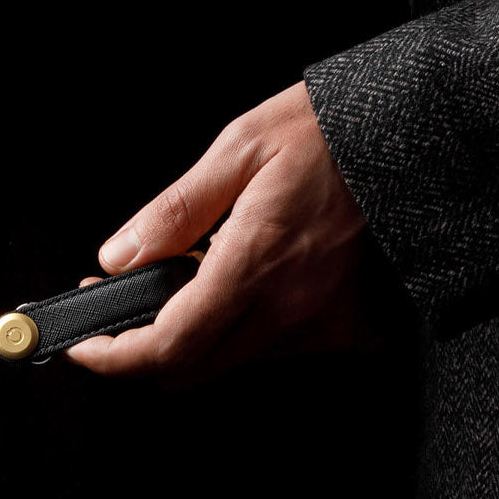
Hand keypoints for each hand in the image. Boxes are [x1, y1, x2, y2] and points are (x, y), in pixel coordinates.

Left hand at [65, 82, 382, 386]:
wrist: (413, 131)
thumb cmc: (331, 129)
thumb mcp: (239, 147)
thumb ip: (175, 211)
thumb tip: (118, 258)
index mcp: (256, 262)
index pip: (168, 346)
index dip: (113, 355)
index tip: (84, 342)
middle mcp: (292, 308)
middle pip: (193, 370)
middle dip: (145, 350)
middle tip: (124, 305)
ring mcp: (326, 324)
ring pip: (236, 359)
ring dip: (200, 334)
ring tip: (195, 272)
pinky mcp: (354, 325)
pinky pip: (284, 348)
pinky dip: (253, 325)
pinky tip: (254, 278)